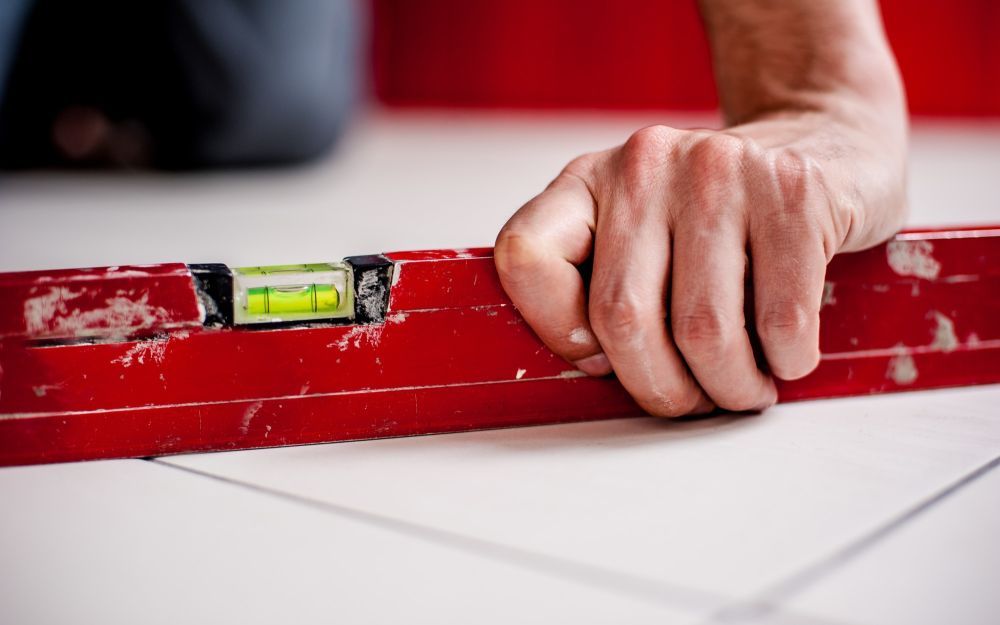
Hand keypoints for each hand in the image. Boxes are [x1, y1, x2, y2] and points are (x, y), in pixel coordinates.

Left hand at [494, 111, 905, 415]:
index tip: (601, 358)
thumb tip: (595, 372)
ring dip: (728, 389)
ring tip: (742, 387)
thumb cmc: (717, 222)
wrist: (824, 143)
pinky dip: (784, 363)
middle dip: (660, 388)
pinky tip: (784, 353)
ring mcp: (720, 169)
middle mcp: (644, 164)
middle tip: (690, 402)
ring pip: (703, 331)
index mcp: (587, 181)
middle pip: (621, 316)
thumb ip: (598, 289)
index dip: (556, 331)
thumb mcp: (638, 236)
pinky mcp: (794, 192)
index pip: (524, 256)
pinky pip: (780, 321)